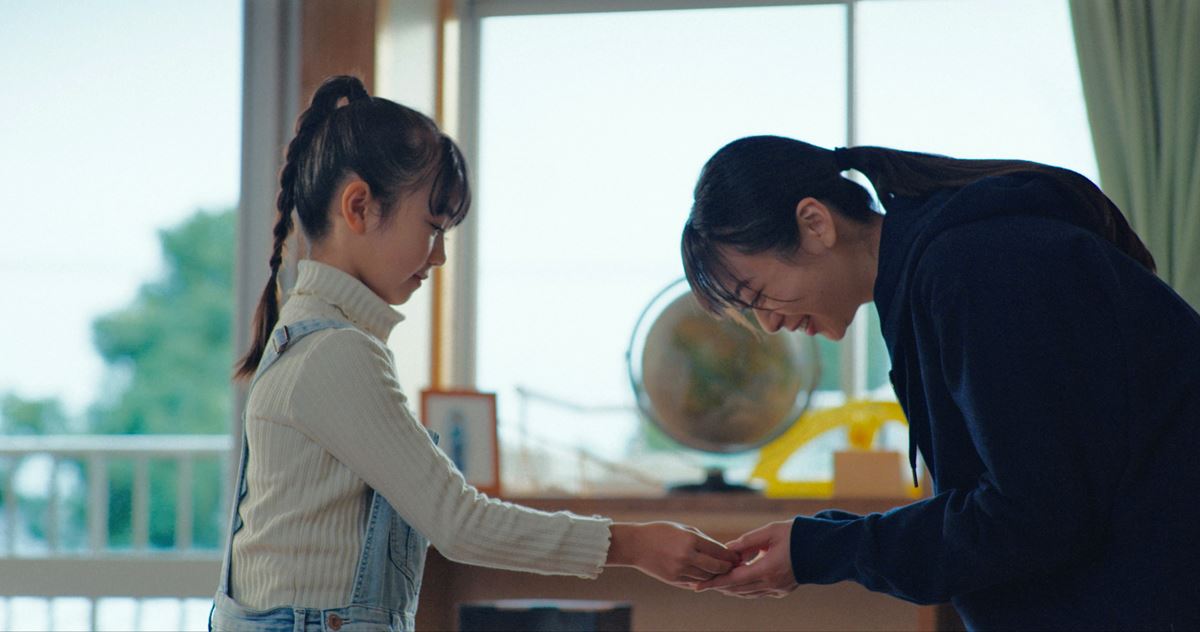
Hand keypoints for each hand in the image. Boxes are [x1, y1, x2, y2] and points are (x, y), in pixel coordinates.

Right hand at [606, 521, 738, 588]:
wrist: (635, 545)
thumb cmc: (659, 532)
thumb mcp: (682, 528)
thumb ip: (701, 538)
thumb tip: (720, 550)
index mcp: (690, 539)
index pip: (718, 550)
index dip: (730, 555)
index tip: (737, 556)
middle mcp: (686, 556)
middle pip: (716, 567)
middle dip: (727, 567)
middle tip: (734, 566)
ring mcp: (680, 570)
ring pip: (707, 577)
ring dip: (716, 575)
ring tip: (722, 571)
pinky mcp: (674, 579)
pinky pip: (694, 582)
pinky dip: (703, 579)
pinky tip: (707, 576)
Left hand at [695, 520, 797, 597]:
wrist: (824, 548)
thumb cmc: (797, 535)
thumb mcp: (770, 531)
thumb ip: (747, 541)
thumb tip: (727, 549)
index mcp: (767, 569)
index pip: (734, 580)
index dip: (714, 583)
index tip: (698, 586)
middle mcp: (771, 583)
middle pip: (738, 589)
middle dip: (719, 586)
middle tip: (702, 582)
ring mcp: (778, 589)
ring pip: (747, 594)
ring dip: (731, 589)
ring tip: (716, 582)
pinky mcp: (783, 590)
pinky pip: (758, 593)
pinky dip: (745, 589)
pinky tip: (737, 583)